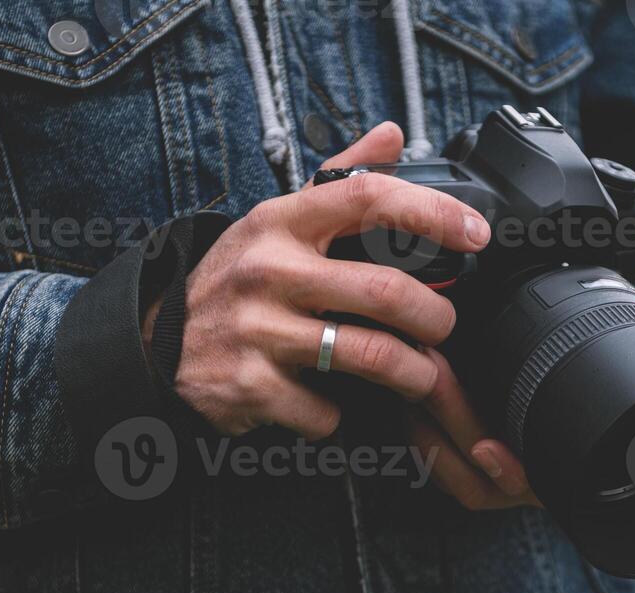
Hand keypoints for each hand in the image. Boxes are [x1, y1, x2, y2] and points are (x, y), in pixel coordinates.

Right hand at [159, 122, 491, 436]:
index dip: (433, 213)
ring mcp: (259, 330)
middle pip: (386, 291)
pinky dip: (340, 415)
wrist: (158, 346)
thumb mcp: (276, 222)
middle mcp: (270, 270)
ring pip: (369, 356)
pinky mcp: (252, 386)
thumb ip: (339, 179)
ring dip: (412, 374)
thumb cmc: (237, 282)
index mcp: (282, 222)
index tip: (476, 234)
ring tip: (422, 377)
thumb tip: (393, 134)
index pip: (369, 198)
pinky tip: (335, 404)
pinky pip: (327, 410)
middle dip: (436, 317)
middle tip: (443, 328)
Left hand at [413, 282, 634, 510]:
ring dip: (432, 428)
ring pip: (457, 473)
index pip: (534, 487)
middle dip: (454, 421)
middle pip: (480, 475)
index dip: (508, 473)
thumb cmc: (630, 402)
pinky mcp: (480, 469)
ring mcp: (508, 482)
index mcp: (574, 471)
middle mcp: (539, 486)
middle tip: (435, 369)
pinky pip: (445, 470)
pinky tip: (411, 402)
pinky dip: (425, 441)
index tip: (487, 448)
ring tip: (418, 374)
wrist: (625, 439)